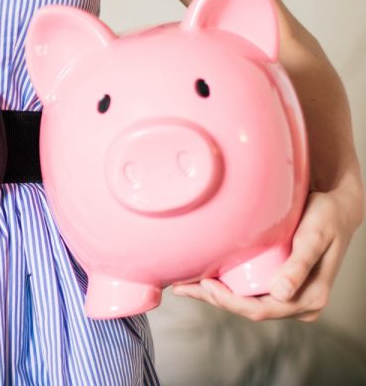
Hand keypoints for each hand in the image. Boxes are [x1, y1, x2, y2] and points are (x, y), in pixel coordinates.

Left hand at [171, 185, 363, 321]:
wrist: (336, 208)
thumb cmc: (326, 218)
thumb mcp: (314, 237)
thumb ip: (299, 265)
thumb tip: (282, 294)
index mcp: (309, 299)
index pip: (261, 310)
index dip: (230, 301)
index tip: (205, 285)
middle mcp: (298, 303)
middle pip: (248, 308)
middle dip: (213, 299)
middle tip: (180, 286)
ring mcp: (288, 296)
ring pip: (244, 301)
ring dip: (214, 295)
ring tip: (183, 285)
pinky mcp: (278, 285)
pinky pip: (248, 291)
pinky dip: (224, 287)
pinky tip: (202, 278)